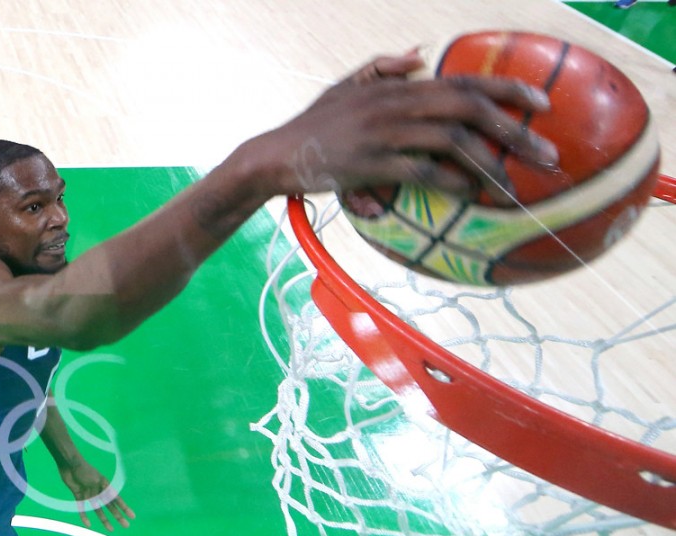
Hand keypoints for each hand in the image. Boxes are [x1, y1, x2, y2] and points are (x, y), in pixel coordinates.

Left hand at [58, 459, 134, 530]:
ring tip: (110, 529)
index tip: (132, 516)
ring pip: (98, 510)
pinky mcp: (79, 495)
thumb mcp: (97, 479)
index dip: (124, 508)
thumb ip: (103, 489)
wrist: (69, 464)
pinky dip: (84, 516)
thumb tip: (111, 498)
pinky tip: (88, 525)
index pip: (117, 499)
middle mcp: (99, 491)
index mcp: (105, 485)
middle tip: (126, 526)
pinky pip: (82, 508)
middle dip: (118, 516)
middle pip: (110, 506)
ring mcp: (89, 494)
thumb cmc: (84, 469)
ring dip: (104, 519)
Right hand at [257, 49, 558, 203]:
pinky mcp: (372, 165)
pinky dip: (451, 182)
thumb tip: (419, 54)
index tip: (544, 103)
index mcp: (397, 86)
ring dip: (490, 164)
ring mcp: (384, 134)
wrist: (276, 155)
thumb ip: (383, 66)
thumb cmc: (315, 124)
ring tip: (514, 186)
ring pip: (452, 141)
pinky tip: (469, 193)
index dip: (509, 88)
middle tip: (547, 155)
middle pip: (469, 109)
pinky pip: (422, 171)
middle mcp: (396, 103)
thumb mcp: (346, 85)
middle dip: (515, 131)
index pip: (463, 81)